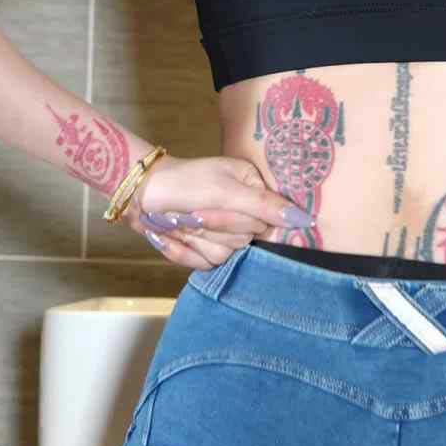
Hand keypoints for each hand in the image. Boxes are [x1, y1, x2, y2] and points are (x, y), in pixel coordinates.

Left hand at [120, 154, 311, 269]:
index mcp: (254, 190)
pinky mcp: (205, 251)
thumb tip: (303, 219)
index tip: (215, 204)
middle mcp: (245, 214)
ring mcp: (224, 235)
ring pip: (223, 255)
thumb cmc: (184, 181)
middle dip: (211, 226)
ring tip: (177, 219)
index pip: (267, 222)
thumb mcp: (225, 188)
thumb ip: (263, 205)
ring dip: (194, 237)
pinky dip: (182, 250)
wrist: (141, 191)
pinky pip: (203, 264)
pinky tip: (169, 233)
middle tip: (191, 209)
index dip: (237, 219)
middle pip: (243, 240)